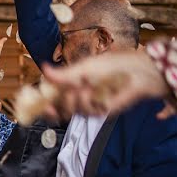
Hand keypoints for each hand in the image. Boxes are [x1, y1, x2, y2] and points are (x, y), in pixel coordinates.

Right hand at [40, 51, 170, 119]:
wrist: (136, 72)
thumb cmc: (114, 65)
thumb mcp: (84, 67)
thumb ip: (64, 73)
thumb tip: (43, 68)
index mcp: (76, 84)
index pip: (55, 97)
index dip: (45, 102)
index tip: (40, 102)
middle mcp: (81, 96)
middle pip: (60, 108)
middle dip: (57, 103)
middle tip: (63, 94)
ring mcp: (91, 105)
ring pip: (72, 110)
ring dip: (76, 99)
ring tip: (86, 87)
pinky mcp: (101, 112)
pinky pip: (86, 111)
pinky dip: (88, 101)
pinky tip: (96, 91)